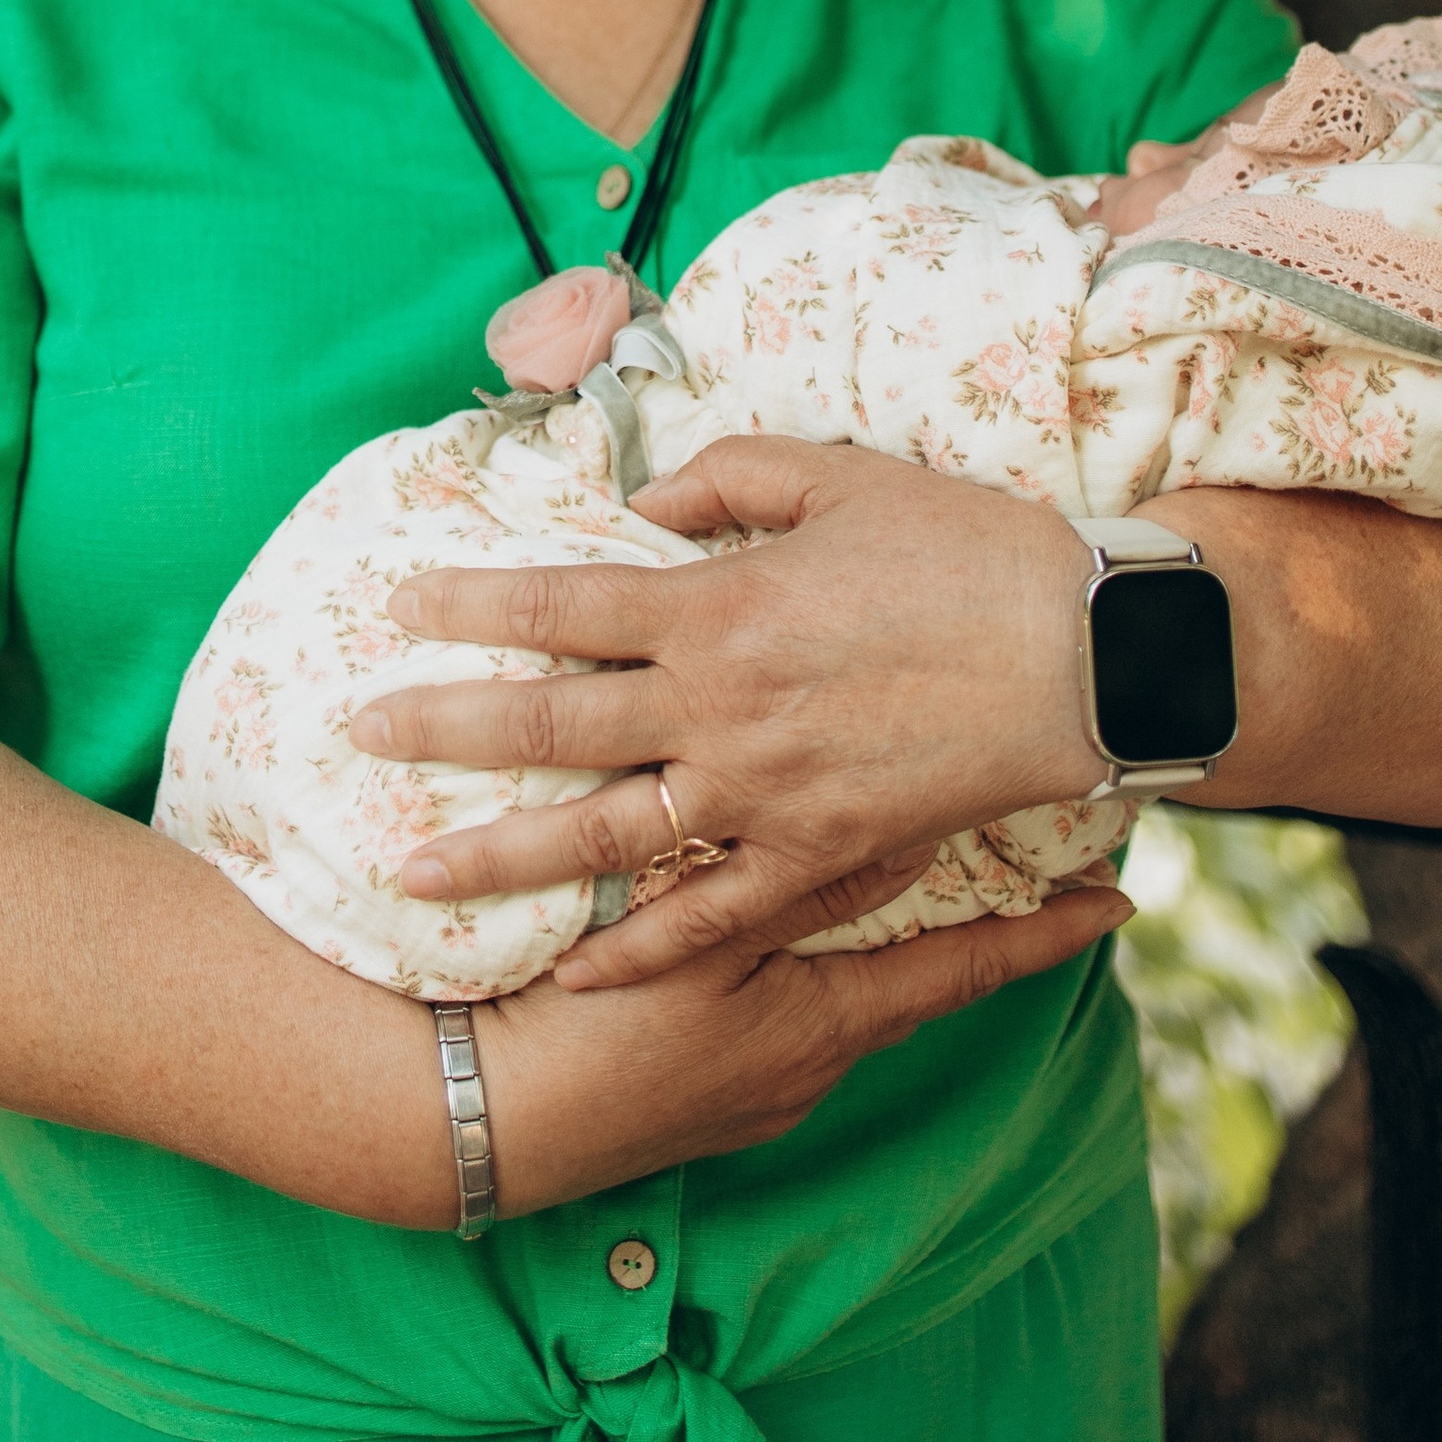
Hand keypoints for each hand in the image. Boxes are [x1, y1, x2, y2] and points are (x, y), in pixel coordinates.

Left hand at [348, 439, 1105, 987]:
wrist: (1085, 653)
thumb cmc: (967, 549)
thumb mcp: (843, 477)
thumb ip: (731, 478)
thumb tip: (649, 498)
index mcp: (723, 605)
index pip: (562, 603)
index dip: (471, 603)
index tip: (396, 605)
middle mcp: (724, 705)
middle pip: (553, 721)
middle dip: (444, 730)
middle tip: (356, 736)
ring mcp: (767, 793)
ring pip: (607, 833)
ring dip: (504, 854)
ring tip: (414, 870)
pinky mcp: (821, 857)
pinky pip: (713, 914)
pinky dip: (640, 944)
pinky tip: (576, 964)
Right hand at [476, 851, 1130, 1210]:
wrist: (478, 1122)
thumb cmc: (586, 1030)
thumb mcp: (701, 949)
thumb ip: (802, 889)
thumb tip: (907, 835)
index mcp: (820, 1027)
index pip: (960, 969)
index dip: (1042, 937)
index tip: (1123, 904)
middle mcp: (805, 1067)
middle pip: (911, 984)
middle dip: (969, 931)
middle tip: (1035, 875)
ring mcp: (754, 1091)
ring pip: (840, 993)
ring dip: (874, 946)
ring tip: (908, 884)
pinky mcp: (699, 1094)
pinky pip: (780, 1015)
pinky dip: (800, 967)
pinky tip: (773, 934)